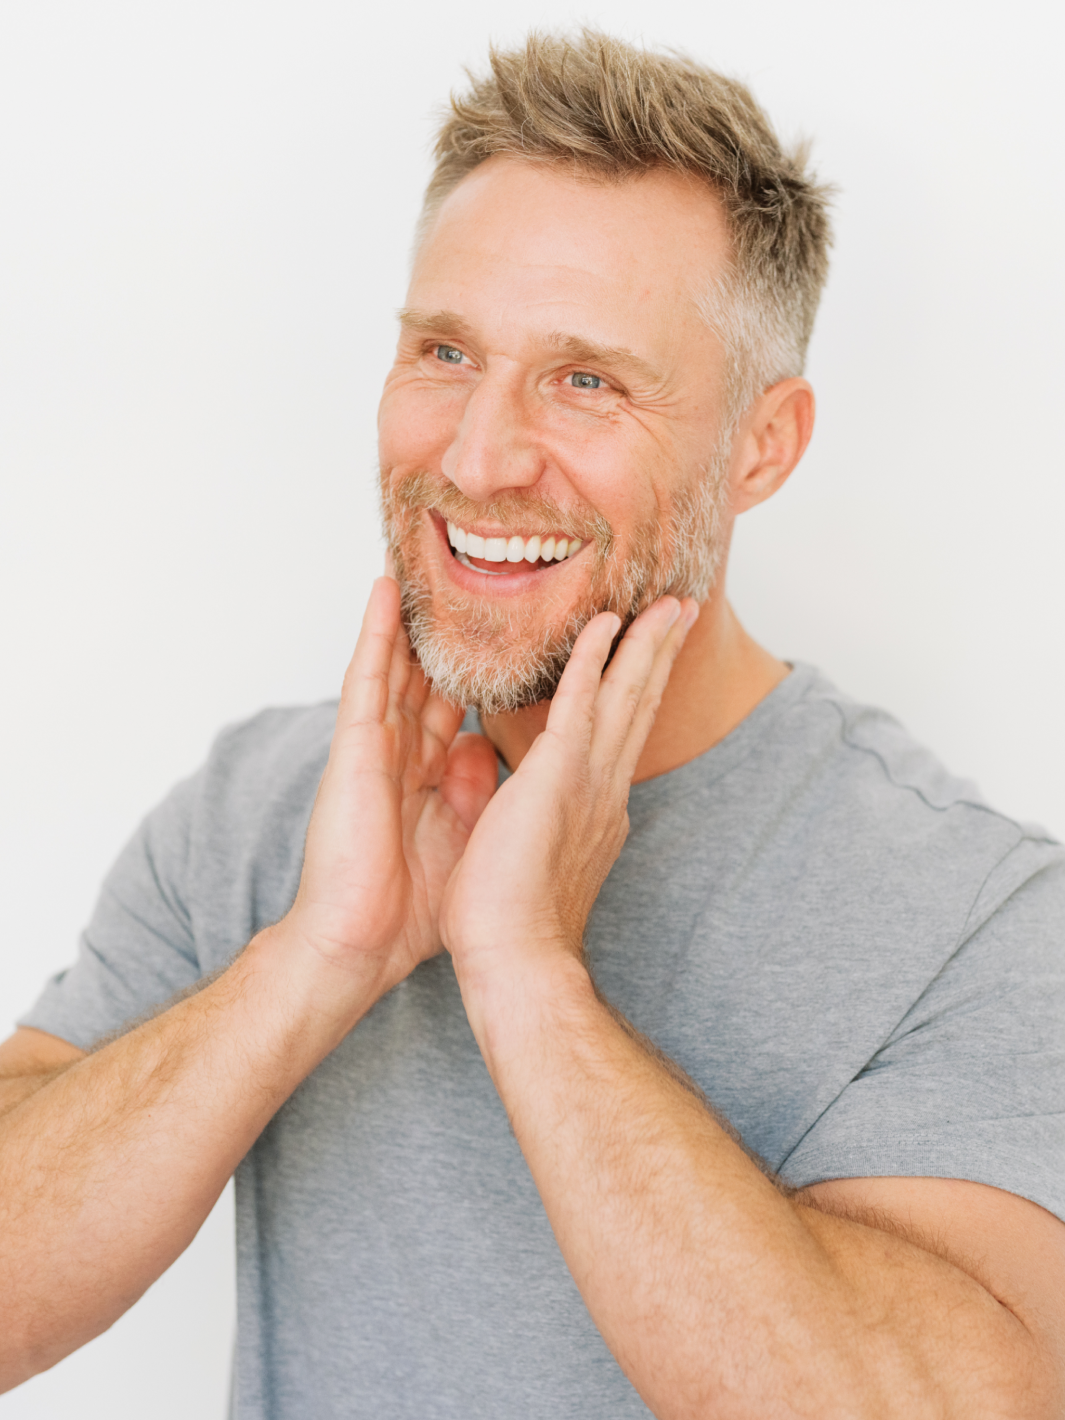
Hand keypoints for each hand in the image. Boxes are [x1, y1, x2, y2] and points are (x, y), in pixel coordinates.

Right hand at [282, 576, 497, 992]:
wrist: (364, 946)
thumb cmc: (412, 909)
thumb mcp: (463, 835)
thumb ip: (473, 788)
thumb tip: (484, 746)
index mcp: (432, 773)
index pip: (459, 703)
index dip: (482, 664)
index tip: (511, 625)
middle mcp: (405, 750)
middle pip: (431, 672)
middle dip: (450, 626)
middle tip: (470, 569)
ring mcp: (377, 745)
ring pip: (399, 663)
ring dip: (412, 612)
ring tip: (424, 555)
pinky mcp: (355, 749)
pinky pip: (367, 679)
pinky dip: (375, 633)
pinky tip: (384, 591)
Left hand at [439, 596, 696, 988]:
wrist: (514, 958)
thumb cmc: (511, 922)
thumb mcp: (532, 856)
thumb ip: (541, 820)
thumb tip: (532, 806)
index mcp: (596, 808)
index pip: (621, 735)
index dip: (639, 691)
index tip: (650, 658)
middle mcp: (604, 789)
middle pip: (638, 706)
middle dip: (660, 655)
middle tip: (682, 612)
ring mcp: (588, 779)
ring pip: (624, 694)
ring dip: (646, 644)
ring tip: (668, 605)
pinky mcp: (559, 772)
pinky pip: (581, 699)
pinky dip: (595, 657)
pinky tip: (606, 622)